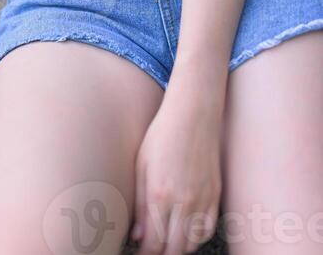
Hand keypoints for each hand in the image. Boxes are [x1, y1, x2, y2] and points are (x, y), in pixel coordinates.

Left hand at [129, 102, 221, 254]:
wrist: (193, 114)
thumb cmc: (162, 136)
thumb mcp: (141, 165)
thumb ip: (140, 204)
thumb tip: (138, 235)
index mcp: (160, 195)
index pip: (154, 244)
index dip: (146, 253)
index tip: (141, 251)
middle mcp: (184, 202)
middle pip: (174, 249)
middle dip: (161, 253)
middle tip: (152, 248)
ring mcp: (203, 200)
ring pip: (192, 244)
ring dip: (178, 247)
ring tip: (167, 241)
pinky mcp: (216, 195)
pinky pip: (208, 229)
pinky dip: (197, 237)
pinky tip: (186, 231)